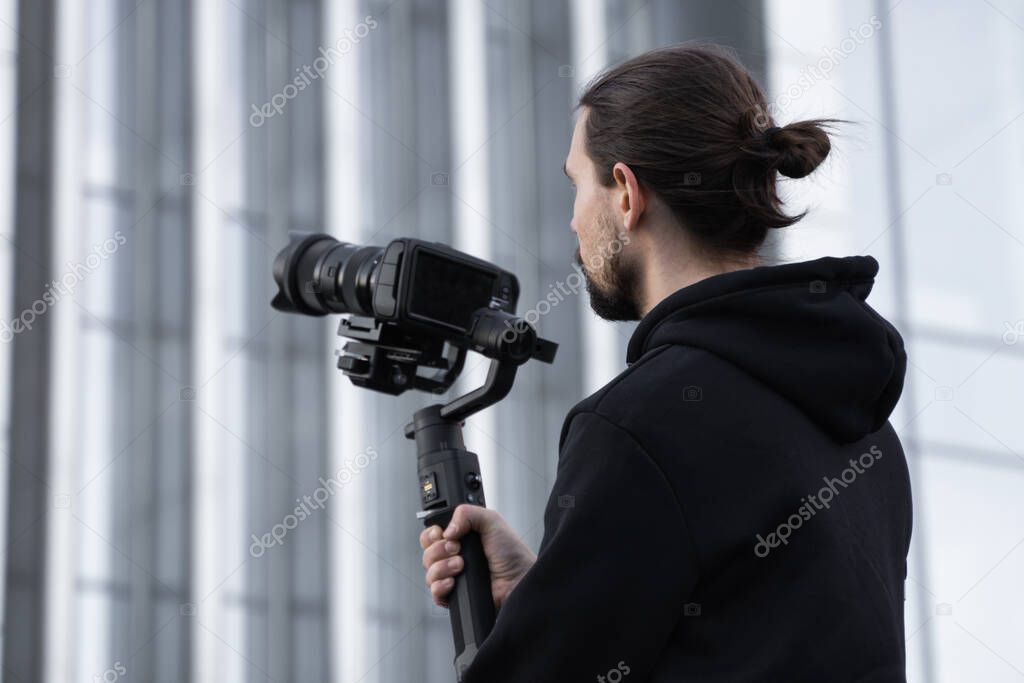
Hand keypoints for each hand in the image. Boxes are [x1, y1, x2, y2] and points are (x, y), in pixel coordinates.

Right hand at [420, 504, 536, 609]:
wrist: (519, 579)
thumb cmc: (511, 553)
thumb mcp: (491, 520)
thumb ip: (466, 513)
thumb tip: (446, 530)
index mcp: (459, 539)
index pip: (431, 536)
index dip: (432, 535)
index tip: (442, 534)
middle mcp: (453, 557)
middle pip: (427, 554)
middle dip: (438, 550)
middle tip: (457, 549)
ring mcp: (453, 577)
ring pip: (429, 573)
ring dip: (442, 568)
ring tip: (461, 565)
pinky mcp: (455, 596)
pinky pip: (434, 594)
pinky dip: (440, 586)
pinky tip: (454, 582)